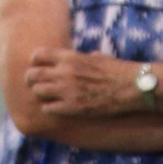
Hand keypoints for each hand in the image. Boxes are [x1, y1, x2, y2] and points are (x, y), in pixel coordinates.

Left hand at [23, 48, 142, 117]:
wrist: (130, 87)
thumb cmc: (117, 70)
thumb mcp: (98, 57)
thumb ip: (85, 57)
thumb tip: (87, 56)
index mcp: (70, 57)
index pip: (38, 55)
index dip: (35, 62)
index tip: (38, 66)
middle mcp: (64, 72)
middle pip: (33, 74)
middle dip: (32, 79)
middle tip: (36, 83)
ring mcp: (66, 91)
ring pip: (37, 91)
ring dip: (40, 94)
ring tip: (47, 96)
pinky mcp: (71, 107)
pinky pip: (48, 108)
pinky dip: (49, 108)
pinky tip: (56, 107)